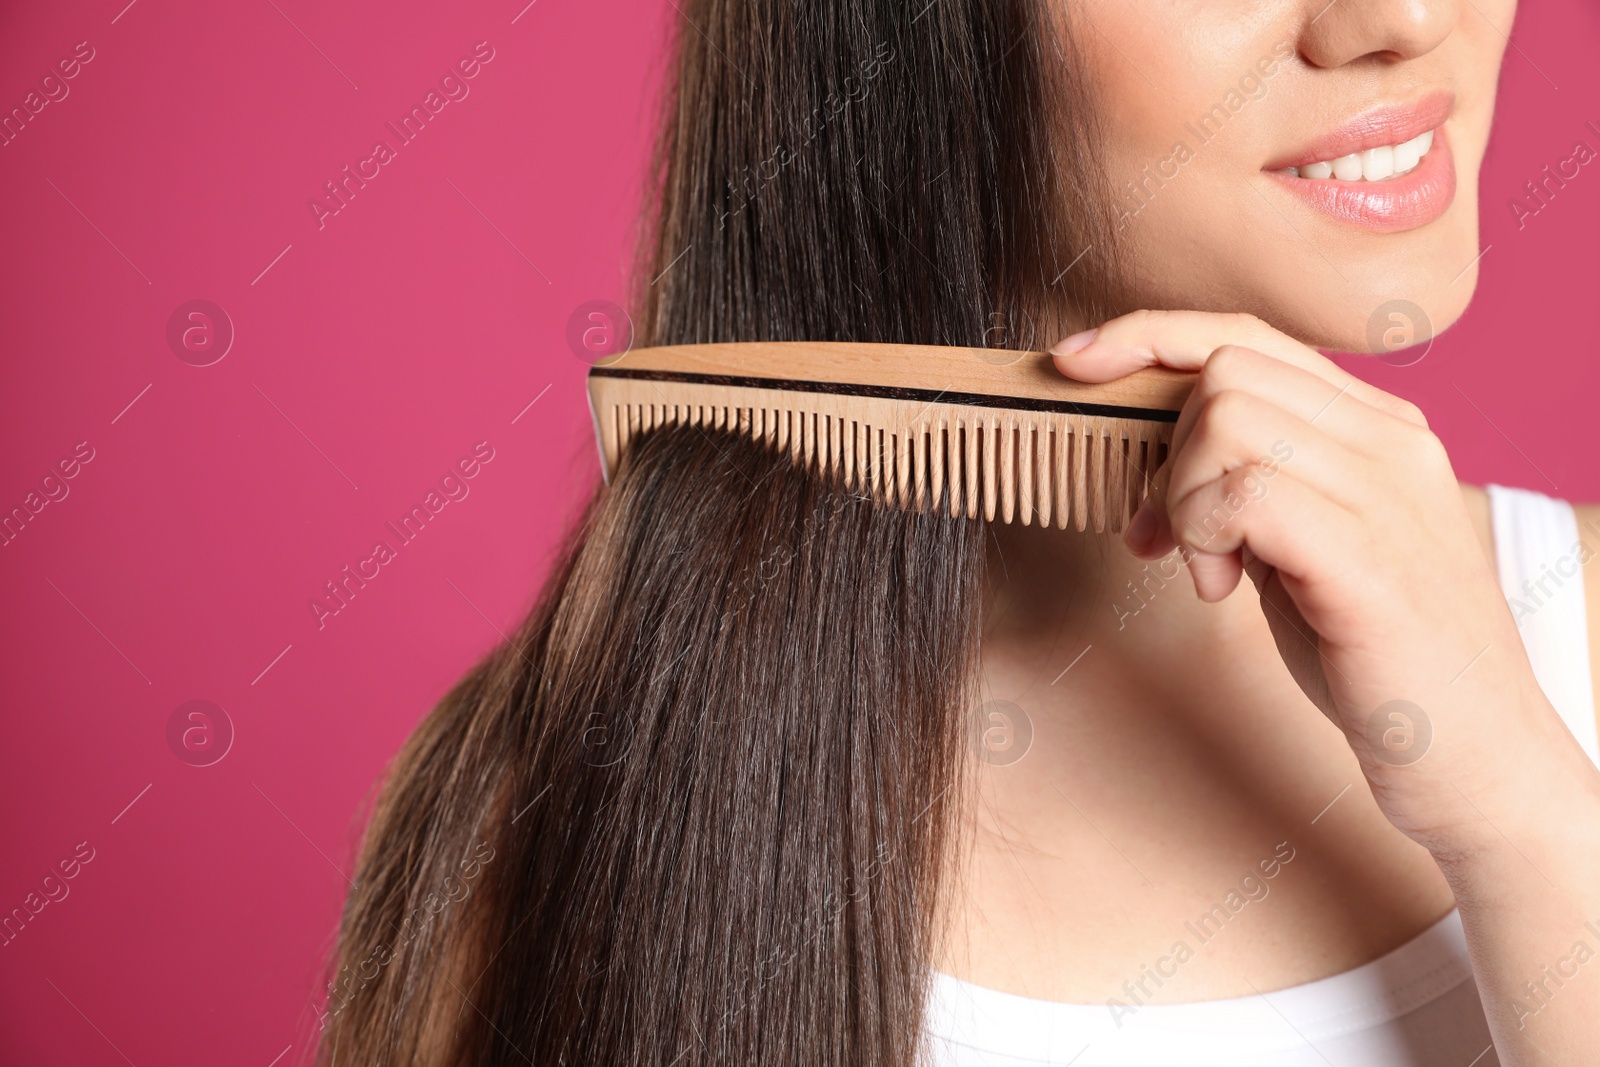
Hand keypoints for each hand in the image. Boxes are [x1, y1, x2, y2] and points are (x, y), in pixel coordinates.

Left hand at [1048, 310, 1596, 854]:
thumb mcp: (1301, 546)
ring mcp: (1387, 493)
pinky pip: (1244, 492)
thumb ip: (1248, 489)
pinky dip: (1202, 534)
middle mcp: (1391, 441)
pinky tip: (1220, 588)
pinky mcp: (1369, 558)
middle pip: (1224, 371)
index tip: (1076, 363)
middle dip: (1163, 451)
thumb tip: (1152, 462)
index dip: (1152, 336)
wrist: (1474, 756)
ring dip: (1181, 500)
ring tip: (1209, 572)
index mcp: (1378, 428)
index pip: (1248, 336)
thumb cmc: (1376, 655)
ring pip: (1225, 419)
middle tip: (1163, 537)